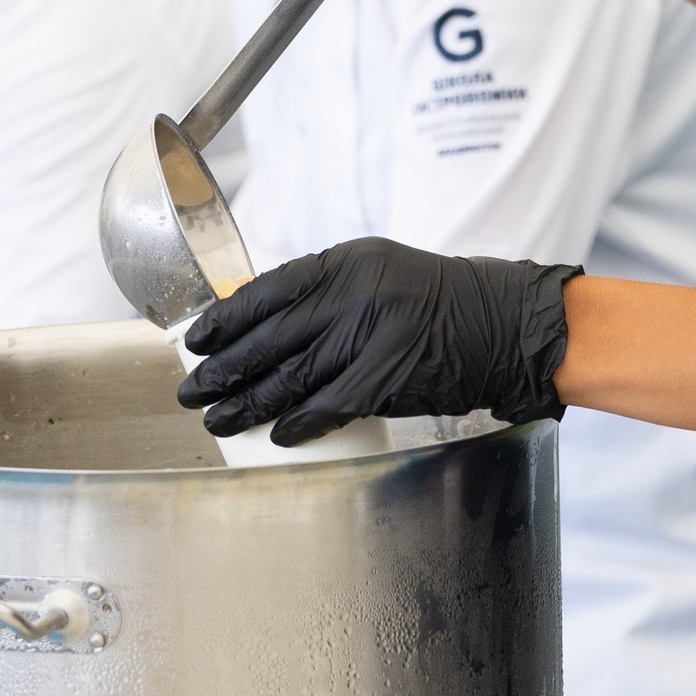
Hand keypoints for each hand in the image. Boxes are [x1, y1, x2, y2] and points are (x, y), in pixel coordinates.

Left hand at [177, 237, 582, 445]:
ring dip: (248, 402)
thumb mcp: (379, 277)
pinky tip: (275, 434)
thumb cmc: (438, 304)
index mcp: (347, 262)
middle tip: (193, 390)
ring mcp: (371, 334)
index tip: (196, 339)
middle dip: (224, 367)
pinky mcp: (386, 376)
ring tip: (218, 419)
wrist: (502, 326)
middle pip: (271, 336)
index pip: (268, 289)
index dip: (226, 319)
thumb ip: (325, 294)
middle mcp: (355, 292)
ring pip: (291, 375)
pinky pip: (327, 405)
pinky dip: (297, 422)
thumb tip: (257, 322)